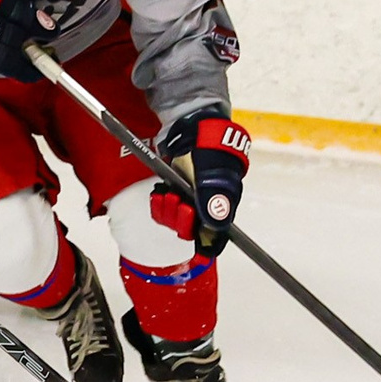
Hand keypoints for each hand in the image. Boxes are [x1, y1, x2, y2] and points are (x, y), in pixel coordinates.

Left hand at [156, 113, 249, 255]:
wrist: (193, 134)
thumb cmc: (209, 154)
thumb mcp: (212, 177)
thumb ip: (214, 201)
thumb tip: (216, 226)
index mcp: (221, 209)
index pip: (215, 238)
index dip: (205, 245)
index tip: (196, 247)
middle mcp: (206, 210)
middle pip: (189, 232)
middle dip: (179, 219)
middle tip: (177, 200)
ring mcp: (190, 203)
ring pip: (174, 222)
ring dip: (168, 209)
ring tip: (169, 193)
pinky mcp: (176, 196)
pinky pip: (164, 211)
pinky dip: (159, 203)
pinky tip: (161, 192)